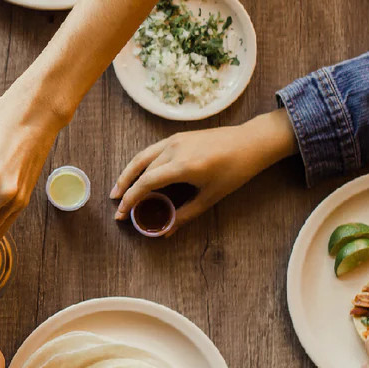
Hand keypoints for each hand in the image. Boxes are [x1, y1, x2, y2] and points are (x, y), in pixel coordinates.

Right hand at [111, 110, 297, 231]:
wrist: (251, 142)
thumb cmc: (235, 171)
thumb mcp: (211, 197)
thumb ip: (186, 214)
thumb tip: (167, 230)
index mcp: (183, 166)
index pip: (147, 182)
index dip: (131, 199)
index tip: (121, 213)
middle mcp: (174, 149)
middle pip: (140, 170)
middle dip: (126, 190)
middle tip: (118, 208)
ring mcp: (174, 140)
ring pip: (141, 158)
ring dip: (127, 174)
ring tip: (117, 190)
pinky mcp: (177, 136)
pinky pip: (151, 151)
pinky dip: (139, 164)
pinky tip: (136, 175)